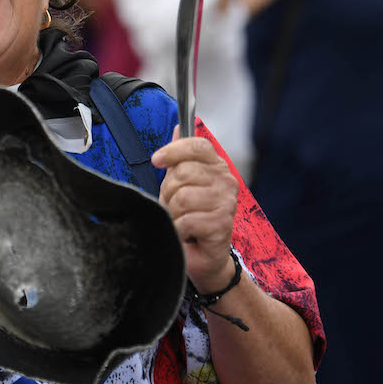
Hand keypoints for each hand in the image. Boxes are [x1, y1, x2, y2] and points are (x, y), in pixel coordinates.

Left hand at [151, 126, 239, 290]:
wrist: (205, 256)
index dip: (174, 150)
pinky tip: (185, 233)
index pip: (198, 146)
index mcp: (216, 166)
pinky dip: (178, 229)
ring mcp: (226, 203)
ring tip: (179, 220)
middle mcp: (226, 181)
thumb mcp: (182, 183)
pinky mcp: (222, 225)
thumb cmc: (191, 217)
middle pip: (182, 173)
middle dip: (168, 192)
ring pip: (181, 198)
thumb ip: (180, 157)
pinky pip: (186, 220)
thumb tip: (178, 127)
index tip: (156, 160)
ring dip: (172, 213)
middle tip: (174, 207)